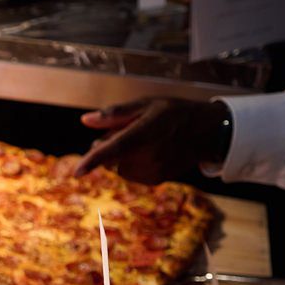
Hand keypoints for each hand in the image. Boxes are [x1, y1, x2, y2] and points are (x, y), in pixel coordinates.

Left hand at [75, 97, 228, 181]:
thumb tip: (85, 120)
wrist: (207, 132)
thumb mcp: (146, 104)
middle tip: (128, 131)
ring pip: (117, 168)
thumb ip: (115, 114)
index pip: (114, 149)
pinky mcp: (154, 180)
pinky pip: (129, 174)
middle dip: (109, 146)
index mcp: (145, 133)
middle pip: (109, 158)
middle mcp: (149, 155)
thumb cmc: (174, 113)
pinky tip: (148, 152)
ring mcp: (152, 170)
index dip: (93, 160)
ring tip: (142, 141)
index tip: (77, 172)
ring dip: (120, 157)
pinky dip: (131, 165)